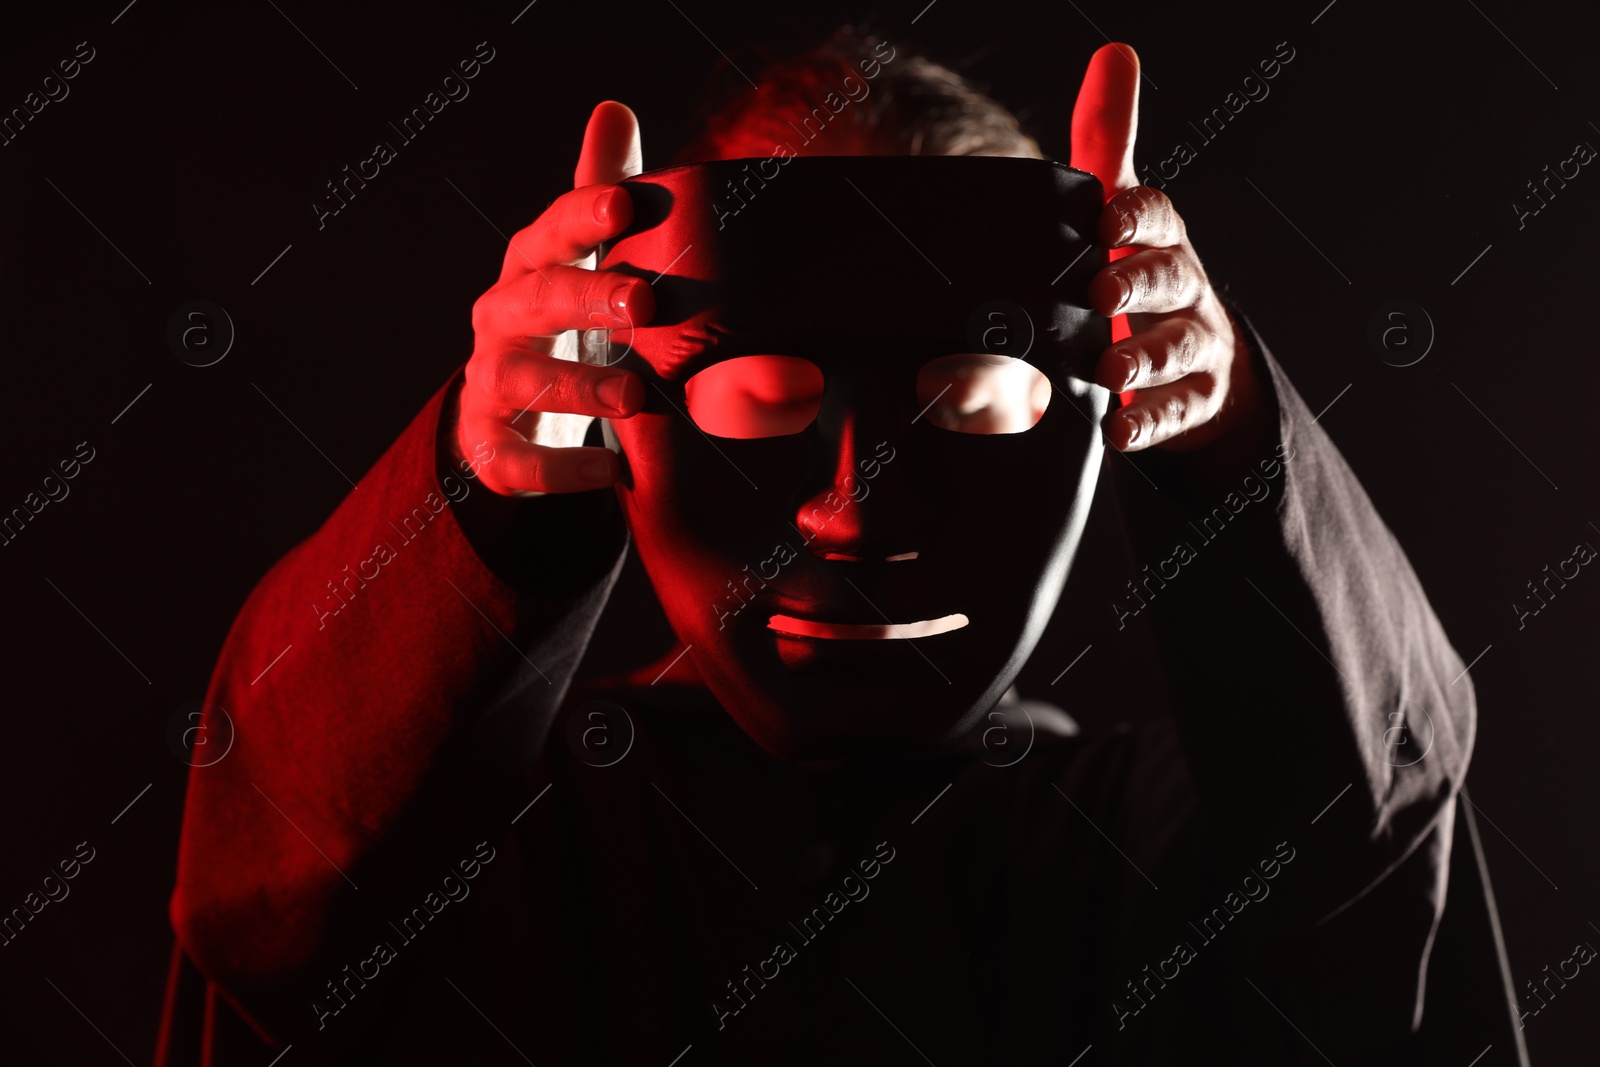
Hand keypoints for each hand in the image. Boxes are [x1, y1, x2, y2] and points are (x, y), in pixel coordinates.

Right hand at [453, 101, 654, 495]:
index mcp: (531, 267)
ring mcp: (490, 383)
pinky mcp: (490, 446)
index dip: (584, 216)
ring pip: (523, 379)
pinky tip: (606, 473)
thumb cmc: (565, 323)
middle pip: (539, 300)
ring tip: (635, 397)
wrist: (512, 415)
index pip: (553, 233)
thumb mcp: (584, 262)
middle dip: (588, 299)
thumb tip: (614, 109)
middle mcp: (502, 318)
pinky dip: (558, 470)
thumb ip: (600, 193)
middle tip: (646, 304)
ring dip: (579, 385)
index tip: (624, 204)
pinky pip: (515, 461)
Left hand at [1069, 44, 1264, 453]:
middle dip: (1139, 285)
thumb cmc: (1139, 272)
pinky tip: (1117, 433)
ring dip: (1144, 361)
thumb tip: (1115, 52)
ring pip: (1176, 350)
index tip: (1105, 222)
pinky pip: (1174, 415)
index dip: (1135, 216)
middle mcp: (1183, 288)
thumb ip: (1110, 139)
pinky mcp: (1190, 403)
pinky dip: (1147, 424)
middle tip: (1100, 295)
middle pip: (1170, 280)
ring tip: (1110, 372)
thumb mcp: (1121, 209)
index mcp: (1160, 237)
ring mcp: (1192, 347)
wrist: (1191, 361)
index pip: (1156, 216)